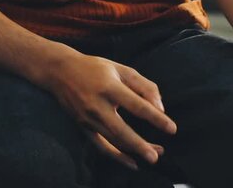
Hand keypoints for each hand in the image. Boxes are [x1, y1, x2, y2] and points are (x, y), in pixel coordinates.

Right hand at [42, 52, 176, 169]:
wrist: (60, 71)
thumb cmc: (97, 68)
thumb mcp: (123, 69)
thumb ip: (145, 86)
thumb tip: (161, 108)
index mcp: (110, 87)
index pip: (137, 106)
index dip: (156, 118)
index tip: (172, 129)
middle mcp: (97, 105)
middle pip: (121, 130)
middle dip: (140, 145)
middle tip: (158, 155)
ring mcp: (87, 119)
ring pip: (113, 141)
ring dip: (133, 151)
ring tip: (153, 156)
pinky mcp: (82, 127)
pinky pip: (100, 146)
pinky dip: (116, 157)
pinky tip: (132, 163)